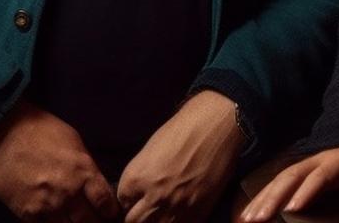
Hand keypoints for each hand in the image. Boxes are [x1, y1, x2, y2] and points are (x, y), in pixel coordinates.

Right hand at [0, 99, 121, 221]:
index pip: (105, 203)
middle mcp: (68, 192)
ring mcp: (46, 205)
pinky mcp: (26, 213)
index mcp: (83, 171)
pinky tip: (54, 221)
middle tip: (93, 220)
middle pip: (89, 221)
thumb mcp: (74, 143)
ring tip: (73, 219)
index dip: (110, 212)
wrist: (3, 132)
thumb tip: (96, 186)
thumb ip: (86, 168)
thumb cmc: (41, 132)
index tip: (109, 214)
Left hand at [117, 90, 245, 221]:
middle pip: (134, 221)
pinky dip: (179, 220)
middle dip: (138, 214)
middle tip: (147, 205)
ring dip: (156, 220)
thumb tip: (139, 191)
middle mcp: (154, 196)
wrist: (217, 125)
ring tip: (163, 209)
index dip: (130, 198)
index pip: (122, 201)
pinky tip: (180, 211)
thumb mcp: (151, 149)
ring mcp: (177, 207)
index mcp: (137, 177)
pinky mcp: (199, 211)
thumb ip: (141, 174)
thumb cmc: (184, 128)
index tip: (137, 195)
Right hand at [238, 147, 338, 221]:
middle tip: (258, 219)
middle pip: (292, 176)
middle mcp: (316, 161)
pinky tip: (249, 213)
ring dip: (261, 199)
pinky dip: (261, 198)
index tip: (293, 208)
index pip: (320, 176)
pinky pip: (275, 184)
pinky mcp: (297, 173)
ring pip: (279, 179)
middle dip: (273, 197)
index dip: (306, 191)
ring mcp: (304, 165)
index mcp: (338, 163)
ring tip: (247, 219)